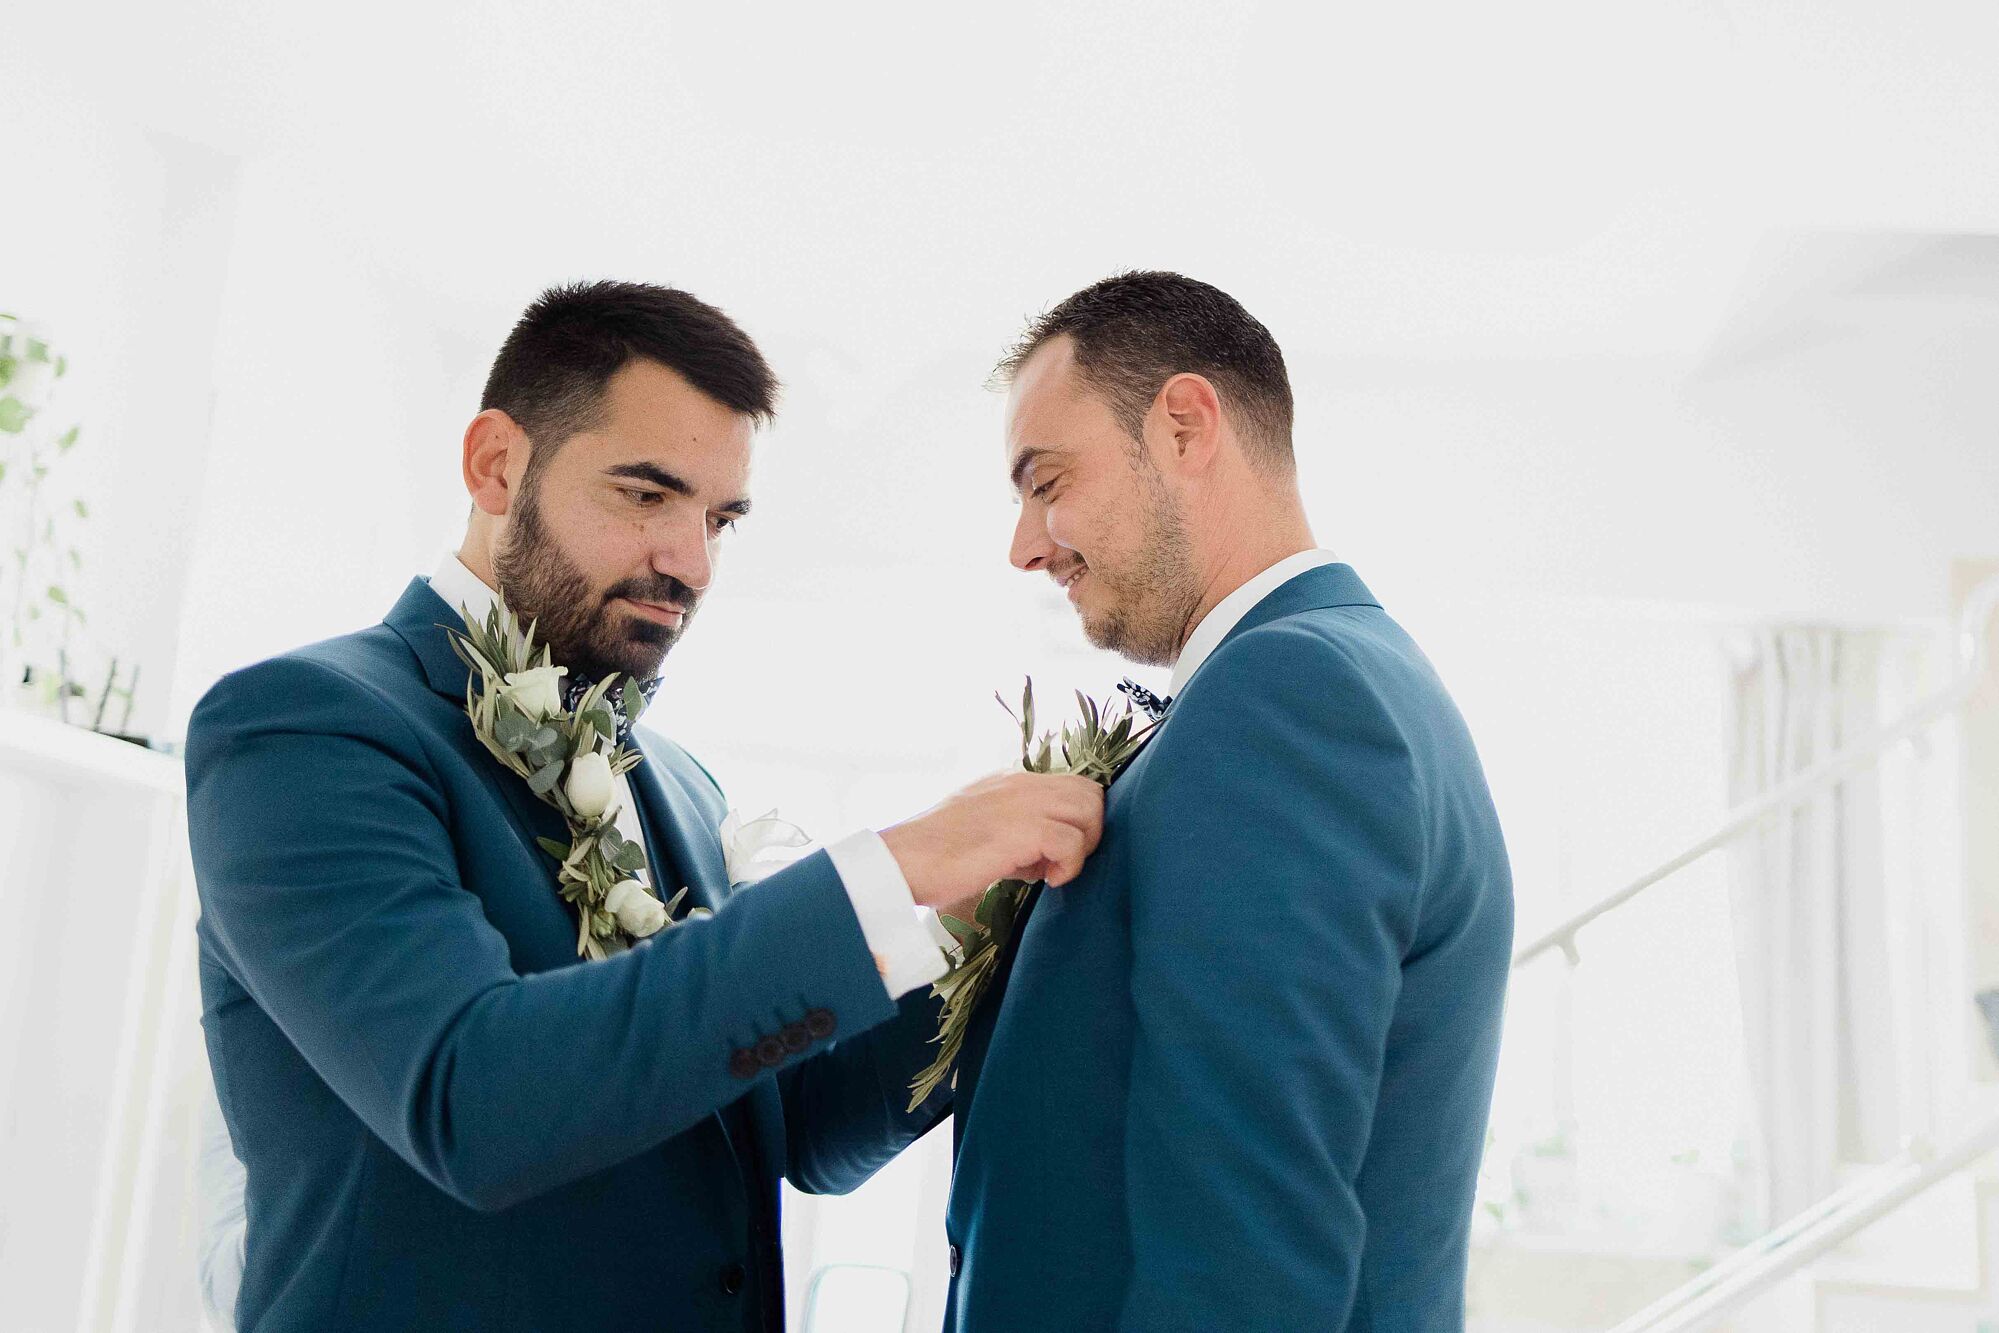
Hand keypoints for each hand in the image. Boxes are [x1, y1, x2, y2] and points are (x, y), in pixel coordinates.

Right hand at [880, 772, 1104, 917]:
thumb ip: (1015, 830)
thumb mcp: (981, 827)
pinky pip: (1072, 841)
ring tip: (1052, 871)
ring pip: (1089, 810)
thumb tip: (1045, 855)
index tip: (1055, 850)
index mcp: (1011, 780)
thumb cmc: (934, 855)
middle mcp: (1021, 783)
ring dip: (1082, 846)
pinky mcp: (1020, 830)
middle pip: (1090, 792)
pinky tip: (1047, 880)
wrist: (901, 861)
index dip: (1075, 819)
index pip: (1072, 784)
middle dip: (1089, 830)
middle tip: (1063, 861)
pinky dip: (1069, 865)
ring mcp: (1022, 803)